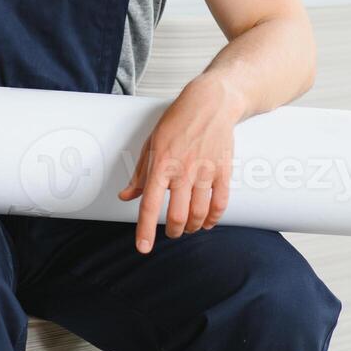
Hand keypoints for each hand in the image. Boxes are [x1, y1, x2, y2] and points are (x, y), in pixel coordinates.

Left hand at [117, 74, 240, 253]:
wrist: (210, 103)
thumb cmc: (178, 121)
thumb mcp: (151, 143)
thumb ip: (140, 174)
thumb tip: (127, 196)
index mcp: (161, 163)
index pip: (150, 204)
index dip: (146, 230)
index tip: (143, 248)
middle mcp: (183, 169)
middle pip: (179, 215)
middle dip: (174, 231)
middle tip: (171, 233)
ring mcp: (205, 170)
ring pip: (199, 213)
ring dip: (193, 227)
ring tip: (189, 227)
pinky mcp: (223, 170)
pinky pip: (220, 203)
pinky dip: (213, 218)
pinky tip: (207, 221)